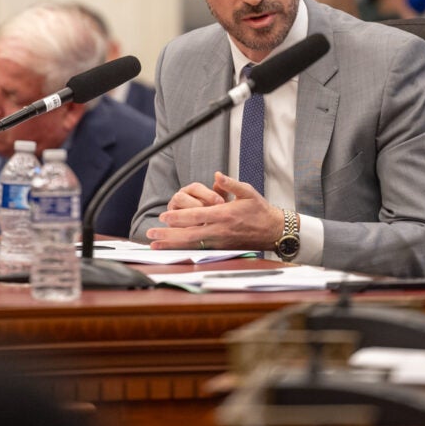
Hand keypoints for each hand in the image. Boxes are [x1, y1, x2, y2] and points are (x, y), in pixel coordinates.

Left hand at [146, 172, 284, 250]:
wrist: (272, 230)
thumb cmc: (259, 210)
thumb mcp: (247, 191)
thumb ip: (231, 183)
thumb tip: (217, 175)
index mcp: (225, 215)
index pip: (197, 217)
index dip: (179, 217)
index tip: (164, 216)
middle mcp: (220, 230)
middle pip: (189, 234)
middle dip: (169, 234)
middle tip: (152, 232)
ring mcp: (219, 241)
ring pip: (191, 245)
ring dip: (172, 245)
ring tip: (155, 244)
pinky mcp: (220, 248)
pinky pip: (198, 250)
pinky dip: (183, 250)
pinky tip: (171, 249)